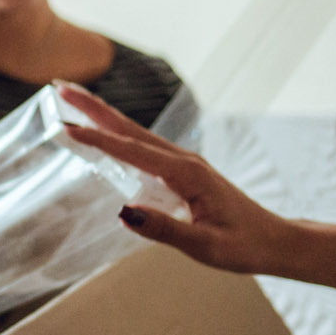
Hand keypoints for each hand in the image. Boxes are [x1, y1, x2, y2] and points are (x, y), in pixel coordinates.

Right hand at [56, 82, 300, 275]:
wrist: (276, 242)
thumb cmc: (244, 245)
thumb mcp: (205, 246)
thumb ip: (164, 229)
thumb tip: (123, 213)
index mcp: (186, 174)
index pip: (131, 151)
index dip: (97, 139)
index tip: (64, 127)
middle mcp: (183, 161)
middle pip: (129, 128)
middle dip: (93, 107)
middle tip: (59, 88)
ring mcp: (183, 163)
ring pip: (135, 133)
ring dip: (102, 115)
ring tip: (72, 100)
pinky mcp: (183, 171)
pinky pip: (142, 146)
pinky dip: (117, 133)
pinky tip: (105, 133)